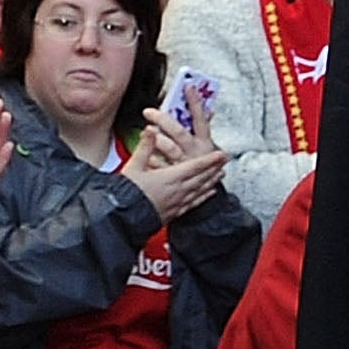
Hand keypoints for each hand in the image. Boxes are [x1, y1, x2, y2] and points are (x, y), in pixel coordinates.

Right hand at [119, 88, 227, 222]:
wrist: (122, 219)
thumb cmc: (127, 194)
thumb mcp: (134, 166)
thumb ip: (145, 147)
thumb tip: (150, 130)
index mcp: (170, 178)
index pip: (195, 166)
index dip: (210, 160)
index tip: (221, 154)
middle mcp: (178, 191)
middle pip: (201, 178)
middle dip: (214, 168)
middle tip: (225, 162)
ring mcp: (177, 203)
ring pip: (200, 190)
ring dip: (211, 181)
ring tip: (220, 174)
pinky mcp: (174, 212)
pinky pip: (194, 203)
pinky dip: (204, 196)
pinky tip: (208, 193)